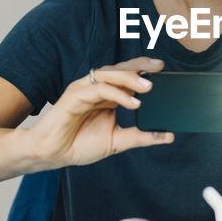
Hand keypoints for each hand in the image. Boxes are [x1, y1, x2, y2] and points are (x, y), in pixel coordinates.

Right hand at [23, 56, 172, 167]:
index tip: (164, 71)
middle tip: (160, 68)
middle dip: (140, 66)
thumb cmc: (79, 145)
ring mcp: (84, 90)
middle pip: (120, 69)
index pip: (128, 76)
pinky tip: (132, 102)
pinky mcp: (74, 96)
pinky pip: (98, 90)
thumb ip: (142, 137)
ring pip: (109, 75)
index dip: (144, 70)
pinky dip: (116, 94)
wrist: (52, 154)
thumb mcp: (118, 141)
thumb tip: (169, 136)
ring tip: (148, 87)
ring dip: (129, 78)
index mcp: (107, 95)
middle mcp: (97, 89)